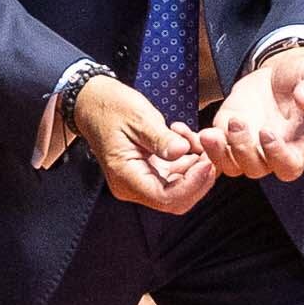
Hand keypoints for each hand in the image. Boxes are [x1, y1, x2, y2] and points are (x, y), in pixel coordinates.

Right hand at [71, 76, 213, 215]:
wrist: (93, 103)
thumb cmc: (111, 108)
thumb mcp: (139, 118)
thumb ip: (161, 138)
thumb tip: (182, 151)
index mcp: (125, 177)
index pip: (165, 197)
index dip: (191, 184)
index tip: (207, 162)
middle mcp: (132, 187)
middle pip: (176, 201)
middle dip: (198, 180)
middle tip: (210, 154)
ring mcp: (141, 182)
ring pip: (180, 190)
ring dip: (195, 168)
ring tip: (194, 138)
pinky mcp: (149, 173)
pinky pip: (176, 177)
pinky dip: (188, 162)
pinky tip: (186, 140)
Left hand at [204, 45, 303, 182]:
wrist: (281, 71)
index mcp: (297, 144)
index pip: (288, 167)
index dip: (277, 156)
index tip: (267, 132)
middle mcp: (270, 152)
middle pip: (254, 168)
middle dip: (242, 149)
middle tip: (237, 122)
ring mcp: (245, 145)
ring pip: (228, 165)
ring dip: (217, 153)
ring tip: (209, 133)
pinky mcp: (225, 133)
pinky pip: (210, 150)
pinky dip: (199, 144)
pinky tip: (190, 131)